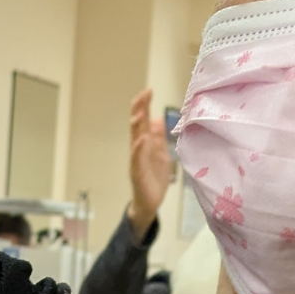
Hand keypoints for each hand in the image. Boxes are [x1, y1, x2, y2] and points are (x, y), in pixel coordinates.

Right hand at [128, 87, 171, 232]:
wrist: (149, 203)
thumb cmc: (154, 179)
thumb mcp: (160, 154)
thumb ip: (158, 138)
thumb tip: (157, 119)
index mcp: (145, 144)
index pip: (143, 121)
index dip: (144, 106)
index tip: (148, 90)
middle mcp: (139, 150)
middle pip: (136, 126)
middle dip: (138, 110)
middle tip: (142, 94)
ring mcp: (136, 161)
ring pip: (134, 141)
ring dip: (136, 127)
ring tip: (139, 113)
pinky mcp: (137, 174)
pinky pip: (136, 160)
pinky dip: (138, 149)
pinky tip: (141, 140)